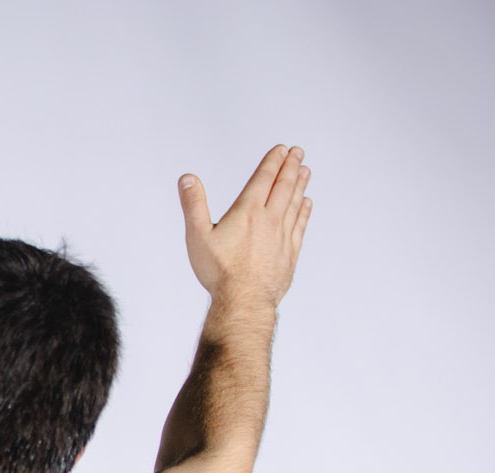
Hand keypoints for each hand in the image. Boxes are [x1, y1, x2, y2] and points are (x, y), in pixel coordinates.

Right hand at [180, 145, 312, 312]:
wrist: (244, 301)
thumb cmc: (219, 271)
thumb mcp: (197, 235)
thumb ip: (194, 205)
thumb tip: (188, 179)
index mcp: (248, 212)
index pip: (264, 179)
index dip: (273, 162)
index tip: (282, 149)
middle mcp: (270, 219)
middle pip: (284, 186)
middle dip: (291, 167)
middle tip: (298, 153)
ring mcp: (282, 236)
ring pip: (294, 203)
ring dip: (300, 185)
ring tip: (305, 171)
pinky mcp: (289, 253)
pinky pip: (299, 225)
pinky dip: (304, 212)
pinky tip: (306, 204)